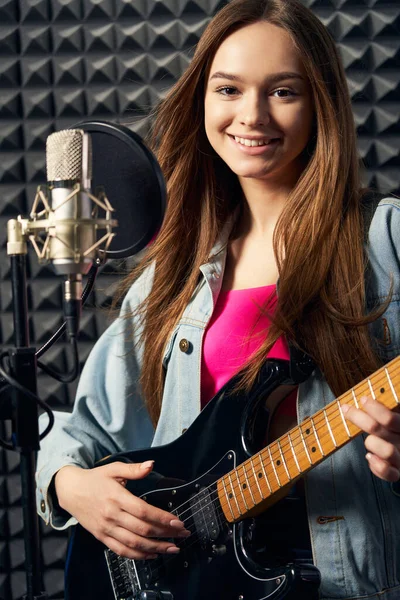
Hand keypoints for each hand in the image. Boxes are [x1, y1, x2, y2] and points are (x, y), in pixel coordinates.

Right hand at [54, 461, 190, 558]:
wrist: (70, 491)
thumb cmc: (94, 479)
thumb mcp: (114, 468)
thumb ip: (134, 469)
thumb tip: (151, 464)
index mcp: (117, 497)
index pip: (144, 511)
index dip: (162, 518)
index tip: (178, 522)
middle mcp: (112, 515)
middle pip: (142, 529)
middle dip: (166, 533)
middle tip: (182, 534)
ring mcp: (106, 528)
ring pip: (134, 543)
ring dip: (156, 548)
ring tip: (173, 548)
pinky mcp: (102, 537)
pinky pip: (121, 550)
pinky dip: (138, 555)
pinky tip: (152, 554)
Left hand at [342, 397, 399, 481]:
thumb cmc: (394, 427)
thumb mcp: (393, 413)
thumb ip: (385, 407)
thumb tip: (366, 397)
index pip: (390, 419)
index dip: (375, 408)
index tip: (363, 399)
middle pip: (378, 429)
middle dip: (359, 418)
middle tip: (347, 409)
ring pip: (387, 451)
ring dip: (372, 443)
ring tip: (368, 440)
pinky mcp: (398, 472)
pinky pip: (389, 474)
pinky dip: (378, 466)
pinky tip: (370, 457)